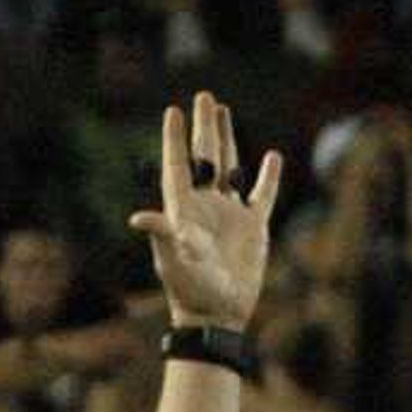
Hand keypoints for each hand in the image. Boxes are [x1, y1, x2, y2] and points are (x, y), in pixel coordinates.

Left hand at [132, 92, 282, 333]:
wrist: (218, 315)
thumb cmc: (190, 290)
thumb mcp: (173, 261)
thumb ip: (162, 236)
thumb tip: (139, 218)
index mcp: (183, 209)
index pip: (178, 165)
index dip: (175, 139)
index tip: (173, 111)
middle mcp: (205, 206)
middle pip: (204, 157)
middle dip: (204, 127)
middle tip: (205, 96)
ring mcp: (230, 215)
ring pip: (229, 167)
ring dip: (227, 140)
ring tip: (224, 111)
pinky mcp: (253, 229)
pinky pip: (262, 196)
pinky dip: (268, 177)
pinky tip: (272, 157)